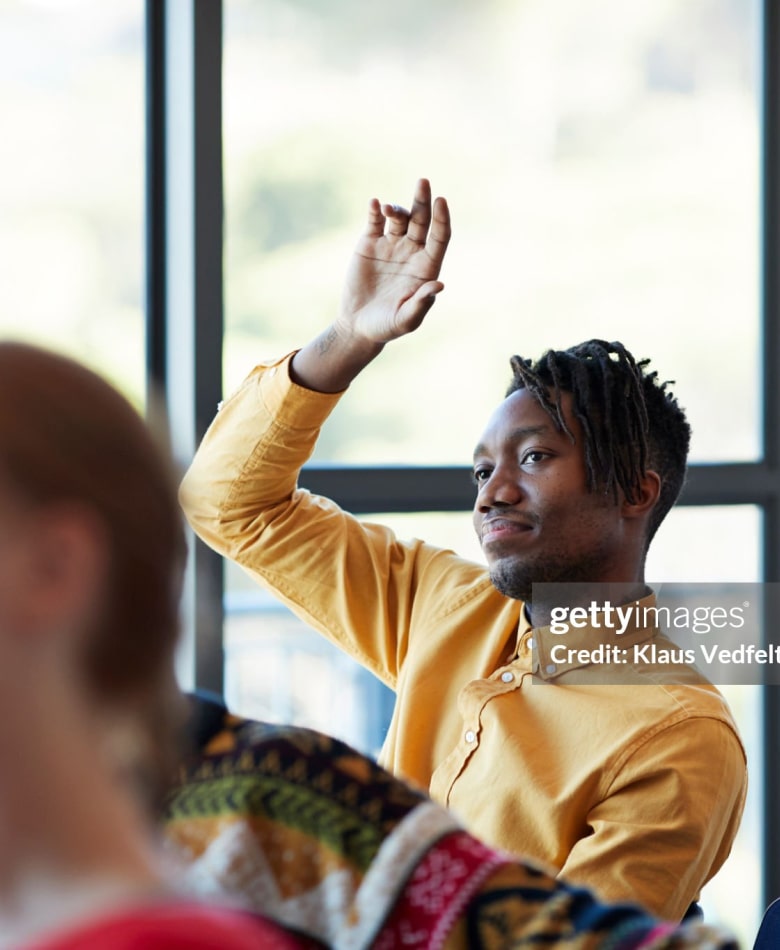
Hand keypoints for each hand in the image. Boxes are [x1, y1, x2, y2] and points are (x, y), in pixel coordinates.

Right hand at [337, 178, 450, 342]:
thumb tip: (439, 284)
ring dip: (396, 208)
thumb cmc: (387, 327)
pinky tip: (374, 204)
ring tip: (387, 208)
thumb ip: (421, 303)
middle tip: (423, 181)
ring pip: (398, 217)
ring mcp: (390, 245)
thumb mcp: (406, 319)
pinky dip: (374, 211)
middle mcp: (411, 252)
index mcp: (426, 267)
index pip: (439, 237)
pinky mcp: (369, 244)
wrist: (358, 326)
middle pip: (421, 220)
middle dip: (422, 200)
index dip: (442, 219)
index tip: (441, 201)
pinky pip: (374, 222)